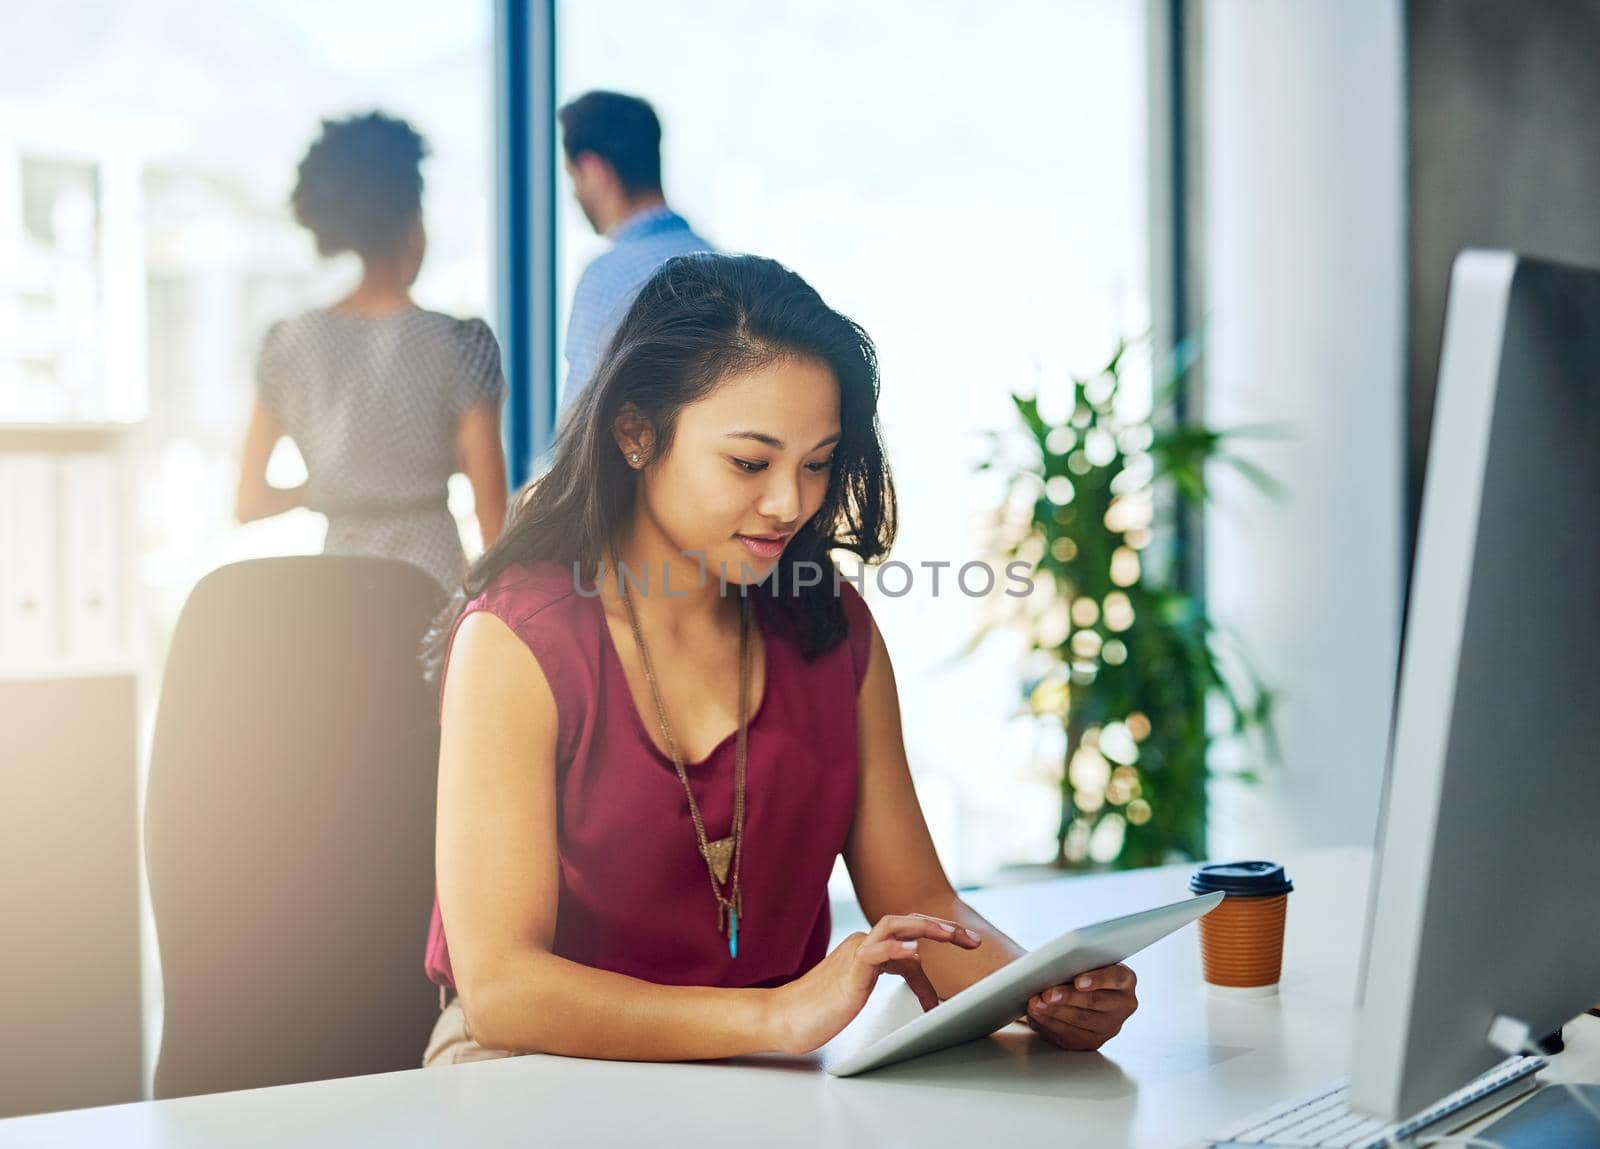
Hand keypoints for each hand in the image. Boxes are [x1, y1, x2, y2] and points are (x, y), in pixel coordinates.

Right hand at [767, 913, 981, 1054]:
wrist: (783, 1017)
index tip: (968, 944)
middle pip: (907, 922)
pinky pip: (874, 953)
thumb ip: (892, 979)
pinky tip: (914, 953)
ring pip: (893, 926)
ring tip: (950, 933)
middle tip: (973, 940)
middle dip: (943, 927)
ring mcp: (855, 956)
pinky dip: (895, 949)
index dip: (940, 937)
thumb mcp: (865, 990)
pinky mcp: (848, 974)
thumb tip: (927, 986)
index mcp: (868, 947)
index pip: (910, 934)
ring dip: (925, 927)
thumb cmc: (820, 1007)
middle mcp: (863, 944)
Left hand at [1023, 963, 1137, 1050]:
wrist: (1068, 987)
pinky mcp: (1092, 1041)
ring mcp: (1109, 1026)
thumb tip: (1049, 961)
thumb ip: (1073, 957)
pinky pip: (1069, 1035)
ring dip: (1054, 1012)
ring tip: (1035, 1003)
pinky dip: (1049, 1023)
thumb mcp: (1078, 958)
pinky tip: (1036, 1014)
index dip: (1098, 979)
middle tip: (1046, 994)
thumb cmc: (1073, 967)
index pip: (1117, 977)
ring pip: (1081, 1020)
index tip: (1077, 981)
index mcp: (1125, 979)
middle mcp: (1123, 1004)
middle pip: (1095, 1001)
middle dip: (1068, 998)